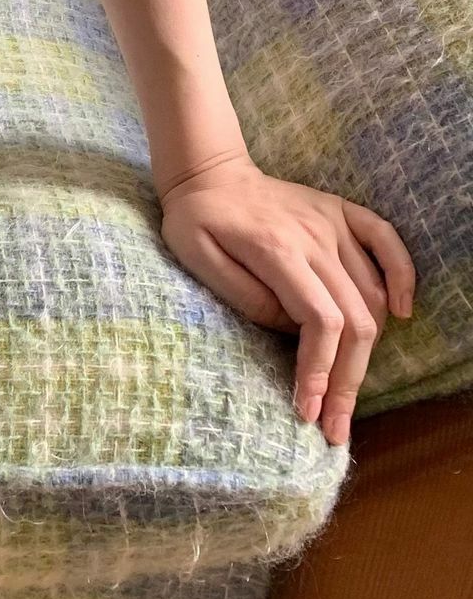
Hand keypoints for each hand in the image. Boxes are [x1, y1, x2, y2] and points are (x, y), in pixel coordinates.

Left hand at [155, 148, 417, 447]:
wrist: (208, 172)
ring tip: (346, 395)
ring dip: (367, 352)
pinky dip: (403, 276)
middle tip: (334, 427)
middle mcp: (316, 237)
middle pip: (355, 320)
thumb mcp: (197, 258)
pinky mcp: (342, 213)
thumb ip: (245, 296)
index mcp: (278, 250)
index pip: (320, 321)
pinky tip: (403, 313)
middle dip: (346, 382)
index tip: (308, 412)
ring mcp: (333, 223)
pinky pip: (387, 241)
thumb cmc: (195, 219)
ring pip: (372, 295)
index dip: (319, 372)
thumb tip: (291, 329)